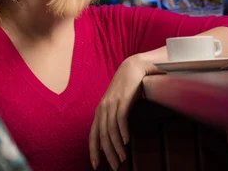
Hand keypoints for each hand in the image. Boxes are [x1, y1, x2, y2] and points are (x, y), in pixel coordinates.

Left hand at [89, 54, 159, 169]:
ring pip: (110, 130)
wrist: (134, 66)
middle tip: (115, 167)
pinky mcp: (123, 99)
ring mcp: (112, 103)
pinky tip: (126, 142)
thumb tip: (113, 140)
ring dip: (116, 146)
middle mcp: (103, 108)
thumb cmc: (127, 87)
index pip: (93, 135)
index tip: (96, 166)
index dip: (93, 151)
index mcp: (100, 111)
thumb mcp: (117, 104)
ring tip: (122, 159)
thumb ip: (113, 119)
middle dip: (107, 154)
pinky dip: (123, 132)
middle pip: (102, 136)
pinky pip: (120, 119)